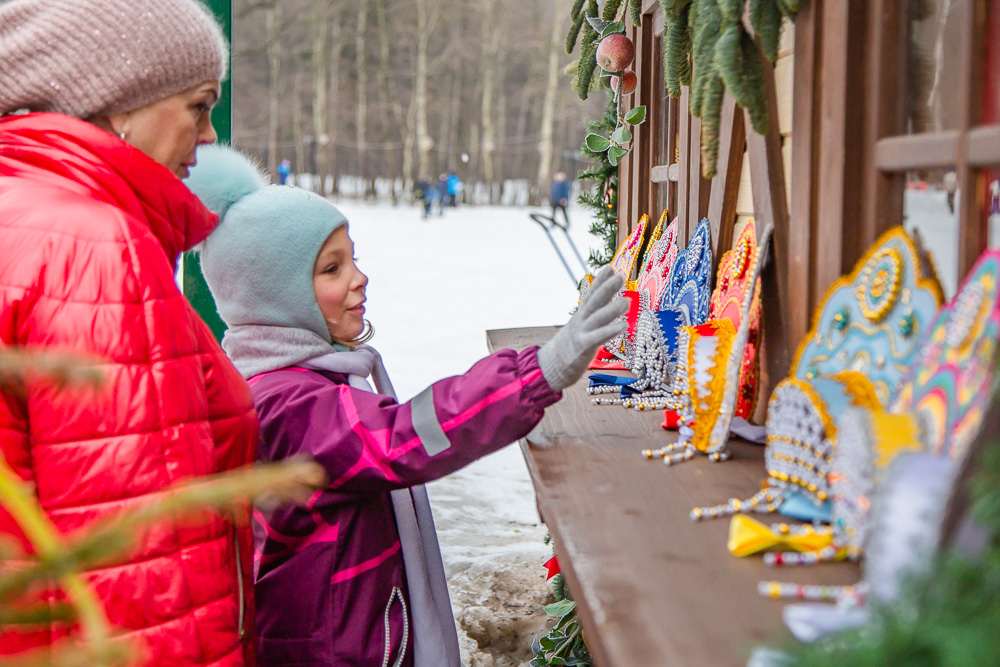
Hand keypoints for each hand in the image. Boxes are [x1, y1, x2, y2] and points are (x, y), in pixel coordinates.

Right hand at [536, 267, 626, 391]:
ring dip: (612, 309)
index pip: (591, 294)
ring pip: (598, 318)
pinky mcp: (583, 347)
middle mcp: (581, 320)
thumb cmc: (572, 345)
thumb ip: (593, 315)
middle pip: (594, 301)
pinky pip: (599, 337)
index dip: (600, 280)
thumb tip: (604, 303)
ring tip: (627, 301)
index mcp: (581, 315)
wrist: (552, 365)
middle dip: (607, 288)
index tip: (610, 267)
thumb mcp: (581, 326)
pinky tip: (624, 325)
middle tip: (620, 276)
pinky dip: (611, 330)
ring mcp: (581, 333)